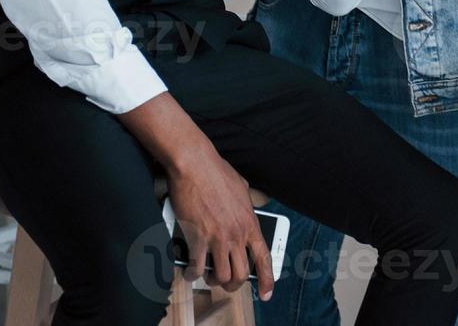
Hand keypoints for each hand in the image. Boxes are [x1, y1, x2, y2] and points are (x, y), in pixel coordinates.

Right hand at [166, 147, 274, 298]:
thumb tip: (245, 212)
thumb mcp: (242, 189)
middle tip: (228, 283)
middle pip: (240, 274)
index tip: (267, 293)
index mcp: (250, 222)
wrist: (196, 164)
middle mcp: (236, 234)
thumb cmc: (217, 172)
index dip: (267, 279)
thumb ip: (246, 206)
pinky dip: (193, 274)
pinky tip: (190, 271)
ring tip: (208, 276)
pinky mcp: (197, 238)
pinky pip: (197, 267)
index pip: (263, 257)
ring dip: (214, 280)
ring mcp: (217, 238)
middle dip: (234, 284)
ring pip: (220, 276)